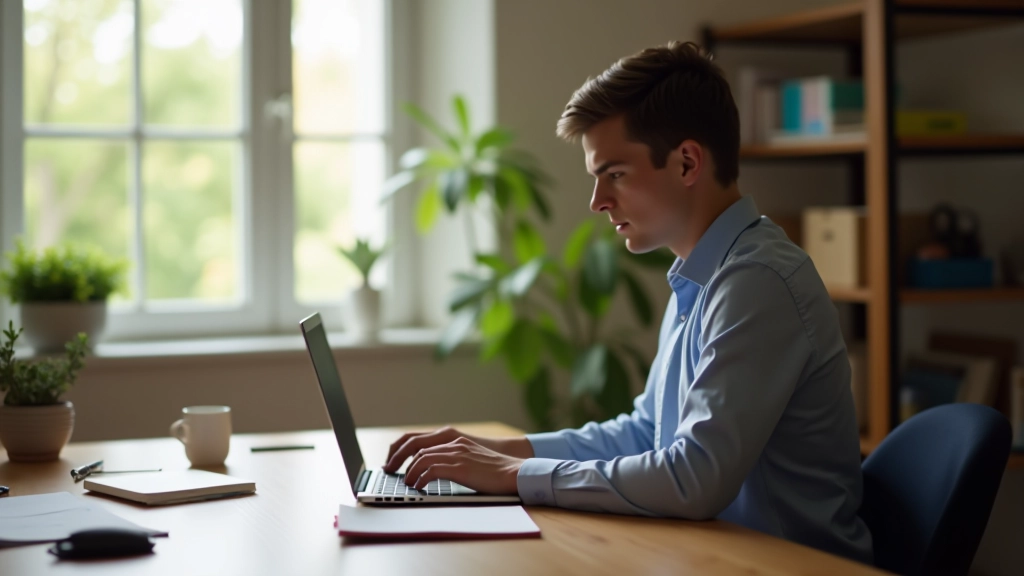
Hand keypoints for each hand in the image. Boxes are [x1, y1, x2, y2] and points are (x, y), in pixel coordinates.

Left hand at [383, 426, 532, 472]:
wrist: (513, 472)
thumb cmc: (494, 470)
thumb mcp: (470, 458)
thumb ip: (453, 458)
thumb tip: (432, 469)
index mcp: (454, 439)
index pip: (419, 438)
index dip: (401, 448)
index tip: (392, 459)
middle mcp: (453, 443)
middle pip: (414, 444)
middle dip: (397, 457)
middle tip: (389, 469)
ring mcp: (456, 454)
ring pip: (421, 458)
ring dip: (409, 471)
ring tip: (406, 482)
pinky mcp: (460, 467)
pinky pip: (431, 470)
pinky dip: (421, 479)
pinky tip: (419, 486)